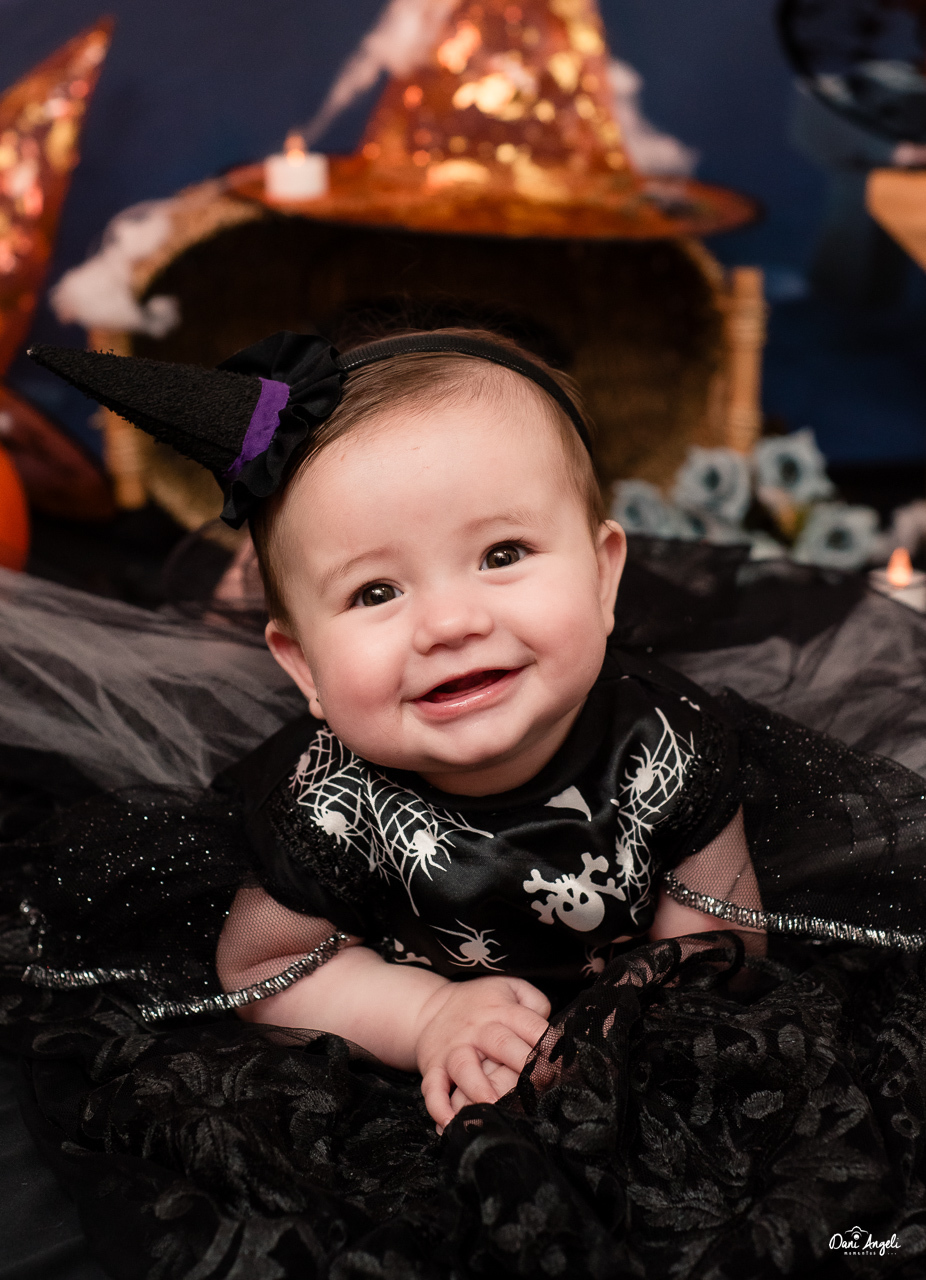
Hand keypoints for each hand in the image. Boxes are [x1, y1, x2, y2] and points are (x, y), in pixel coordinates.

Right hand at [415, 975, 549, 1127]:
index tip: (561, 1063)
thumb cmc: (480, 1003)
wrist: (429, 1008)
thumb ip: (535, 1001)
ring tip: (493, 1106)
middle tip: (540, 1084)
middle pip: (500, 1043)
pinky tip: (450, 1124)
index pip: (529, 1024)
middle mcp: (477, 1030)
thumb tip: (549, 1028)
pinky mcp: (433, 1067)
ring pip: (464, 1067)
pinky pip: (432, 1088)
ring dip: (478, 1088)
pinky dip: (438, 1107)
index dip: (548, 1043)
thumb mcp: (509, 987)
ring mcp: (454, 1049)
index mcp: (501, 1010)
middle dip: (521, 1063)